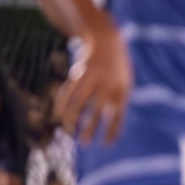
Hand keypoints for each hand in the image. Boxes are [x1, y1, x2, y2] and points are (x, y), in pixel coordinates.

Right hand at [58, 24, 130, 144]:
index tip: (106, 144)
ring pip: (78, 103)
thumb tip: (112, 124)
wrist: (107, 39)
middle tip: (84, 144)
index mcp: (122, 90)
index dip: (112, 131)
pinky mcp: (78, 73)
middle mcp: (107, 85)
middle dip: (90, 129)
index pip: (118, 115)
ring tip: (68, 132)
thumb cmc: (118, 66)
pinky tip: (59, 115)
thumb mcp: (125, 82)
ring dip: (72, 119)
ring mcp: (91, 79)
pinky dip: (62, 105)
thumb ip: (119, 101)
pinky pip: (67, 92)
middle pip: (97, 112)